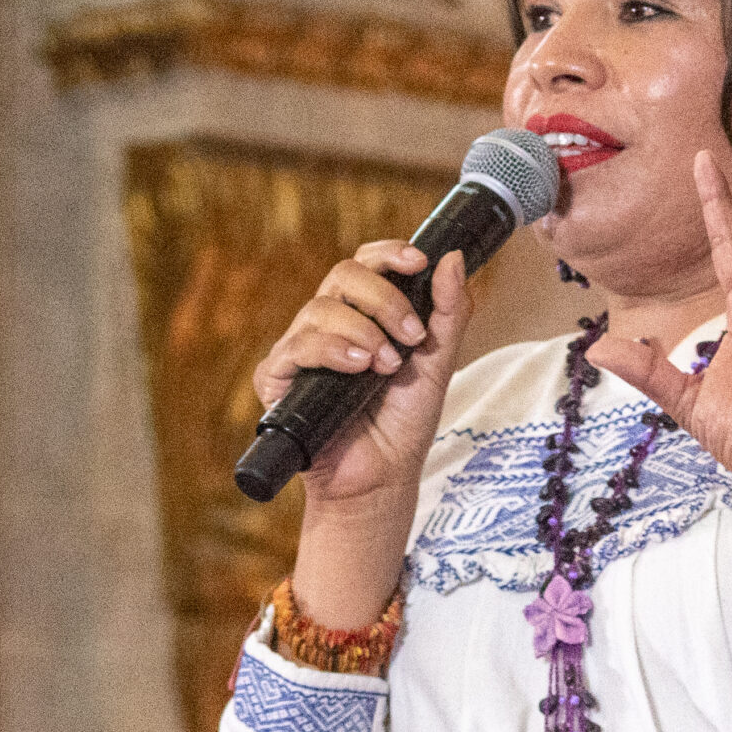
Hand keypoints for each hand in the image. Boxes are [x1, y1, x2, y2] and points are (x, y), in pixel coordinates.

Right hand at [251, 243, 471, 510]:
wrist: (381, 478)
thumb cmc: (403, 424)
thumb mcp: (438, 363)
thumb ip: (449, 312)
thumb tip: (454, 257)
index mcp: (362, 314)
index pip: (365, 263)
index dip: (388, 253)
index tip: (418, 261)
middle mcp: (327, 325)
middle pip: (343, 275)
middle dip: (383, 297)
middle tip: (411, 336)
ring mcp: (300, 350)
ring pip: (320, 308)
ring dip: (362, 330)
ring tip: (386, 365)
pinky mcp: (276, 379)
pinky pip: (296, 346)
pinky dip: (331, 350)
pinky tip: (357, 367)